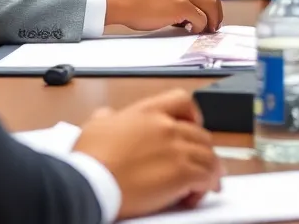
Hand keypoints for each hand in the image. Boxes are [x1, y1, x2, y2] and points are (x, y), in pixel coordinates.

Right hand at [73, 90, 221, 219]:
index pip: (182, 101)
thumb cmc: (90, 158)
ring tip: (204, 185)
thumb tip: (108, 116)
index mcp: (147, 112)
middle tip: (199, 164)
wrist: (90, 182)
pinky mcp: (182, 174)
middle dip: (202, 150)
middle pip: (200, 134)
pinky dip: (206, 187)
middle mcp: (166, 126)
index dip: (192, 115)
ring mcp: (177, 149)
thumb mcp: (95, 126)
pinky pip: (207, 178)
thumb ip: (107, 117)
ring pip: (209, 157)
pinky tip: (195, 196)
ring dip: (209, 171)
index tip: (193, 126)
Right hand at [105, 0, 223, 32]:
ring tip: (205, 30)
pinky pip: (201, 19)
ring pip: (211, 8)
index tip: (213, 14)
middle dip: (216, 13)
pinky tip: (191, 29)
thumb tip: (194, 9)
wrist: (123, 2)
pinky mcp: (182, 6)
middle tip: (214, 25)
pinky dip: (199, 27)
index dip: (213, 3)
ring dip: (210, 21)